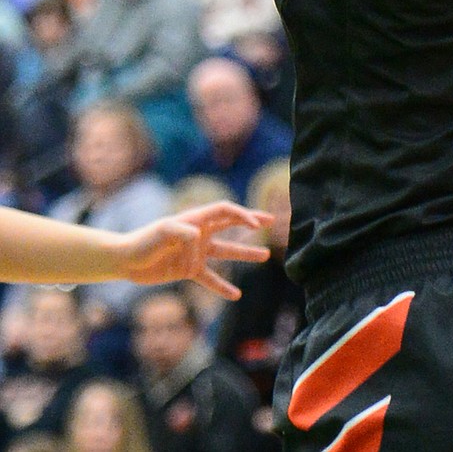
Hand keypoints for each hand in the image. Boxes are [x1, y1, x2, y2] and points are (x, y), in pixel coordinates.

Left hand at [118, 202, 272, 299]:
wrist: (127, 261)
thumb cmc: (144, 241)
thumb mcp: (163, 232)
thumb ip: (182, 233)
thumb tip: (199, 239)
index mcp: (196, 219)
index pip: (225, 211)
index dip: (242, 215)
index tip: (256, 225)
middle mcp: (200, 233)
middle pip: (231, 224)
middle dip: (251, 221)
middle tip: (271, 221)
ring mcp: (196, 252)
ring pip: (226, 251)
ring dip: (245, 253)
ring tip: (265, 256)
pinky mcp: (189, 270)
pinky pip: (210, 279)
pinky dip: (222, 287)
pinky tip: (236, 295)